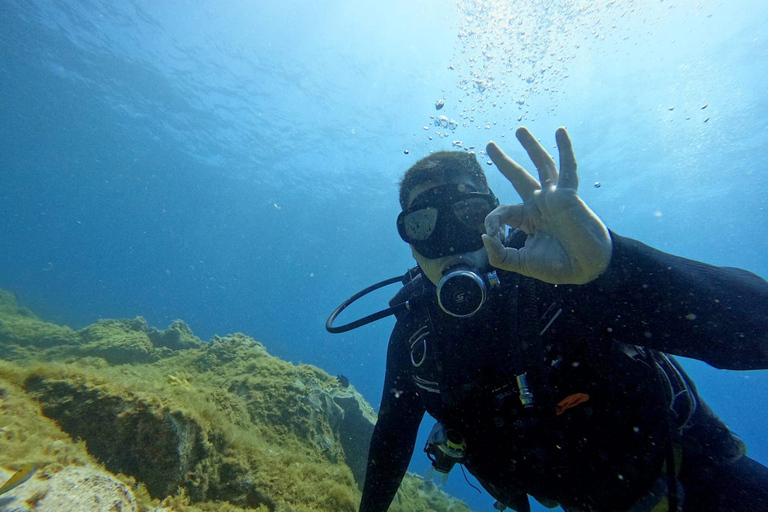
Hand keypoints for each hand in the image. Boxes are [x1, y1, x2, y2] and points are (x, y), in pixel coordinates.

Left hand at [481, 127, 611, 284]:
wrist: (585, 268)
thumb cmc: (557, 266)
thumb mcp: (520, 263)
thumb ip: (499, 254)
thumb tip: (484, 236)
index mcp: (527, 219)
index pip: (502, 211)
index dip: (491, 221)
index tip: (493, 236)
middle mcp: (540, 204)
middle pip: (518, 176)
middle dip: (503, 161)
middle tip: (490, 145)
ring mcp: (554, 197)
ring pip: (541, 166)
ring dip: (531, 147)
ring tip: (520, 130)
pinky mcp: (568, 195)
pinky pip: (568, 168)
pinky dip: (565, 149)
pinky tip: (560, 132)